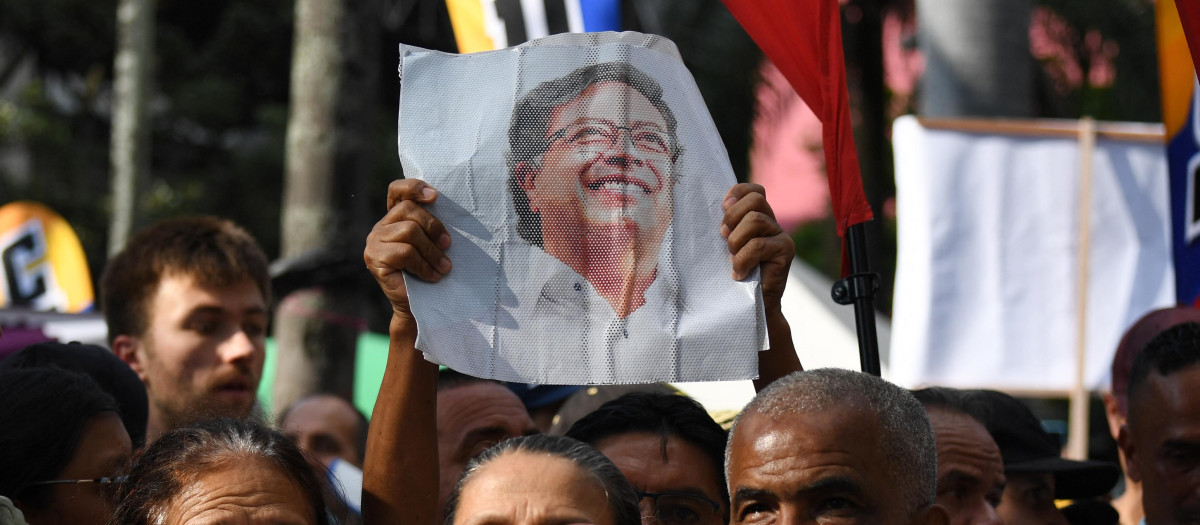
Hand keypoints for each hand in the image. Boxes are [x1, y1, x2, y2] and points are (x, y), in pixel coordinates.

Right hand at [364, 179, 451, 319]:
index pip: (397, 190)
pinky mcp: (374, 260)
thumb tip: (441, 204)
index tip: (435, 196)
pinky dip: (423, 265)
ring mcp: (374, 243)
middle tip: (447, 246)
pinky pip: (404, 253)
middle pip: (408, 210)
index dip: (414, 187)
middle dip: (433, 227)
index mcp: (394, 219)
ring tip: (444, 267)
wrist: (418, 306)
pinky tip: (432, 276)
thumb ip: (431, 224)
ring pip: (408, 231)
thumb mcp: (432, 243)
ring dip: (432, 251)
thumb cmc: (428, 271)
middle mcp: (380, 227)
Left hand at [721, 183, 793, 310]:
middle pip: (756, 199)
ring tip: (733, 259)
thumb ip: (725, 227)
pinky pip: (759, 244)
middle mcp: (772, 223)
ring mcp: (781, 236)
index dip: (738, 192)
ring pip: (755, 220)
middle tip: (724, 237)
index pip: (754, 190)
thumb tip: (714, 207)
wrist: (751, 307)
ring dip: (736, 241)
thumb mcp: (725, 246)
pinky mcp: (786, 251)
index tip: (722, 207)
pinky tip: (740, 274)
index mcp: (758, 218)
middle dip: (733, 216)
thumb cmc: (732, 276)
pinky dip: (743, 260)